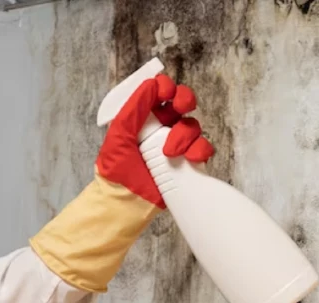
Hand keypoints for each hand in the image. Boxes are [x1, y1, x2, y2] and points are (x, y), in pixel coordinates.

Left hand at [96, 74, 214, 209]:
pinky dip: (199, 150)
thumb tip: (151, 84)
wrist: (126, 202)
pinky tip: (189, 158)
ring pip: (193, 126)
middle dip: (185, 100)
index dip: (166, 87)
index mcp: (145, 117)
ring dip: (185, 135)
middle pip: (183, 103)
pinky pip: (203, 149)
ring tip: (170, 152)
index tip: (164, 93)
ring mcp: (177, 145)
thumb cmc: (116, 170)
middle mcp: (163, 127)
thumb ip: (134, 108)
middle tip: (180, 107)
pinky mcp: (188, 162)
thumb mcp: (119, 135)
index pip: (160, 92)